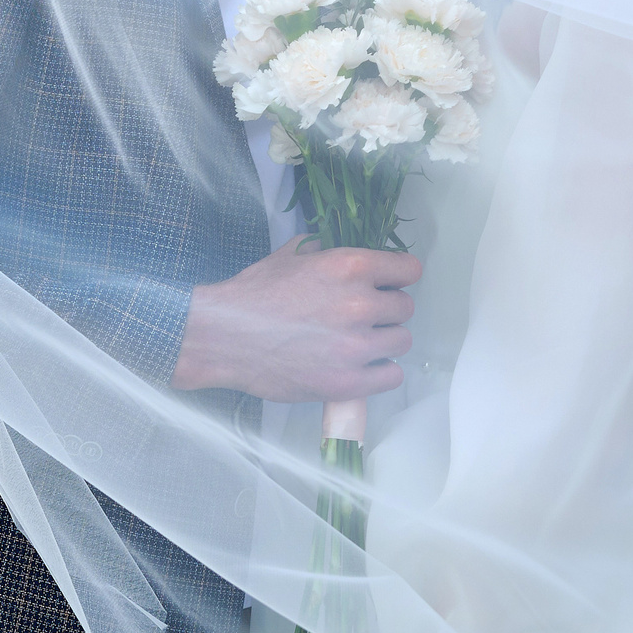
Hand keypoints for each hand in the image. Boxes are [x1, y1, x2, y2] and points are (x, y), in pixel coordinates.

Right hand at [172, 239, 421, 401]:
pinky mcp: (348, 383)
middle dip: (386, 308)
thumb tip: (348, 250)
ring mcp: (356, 347)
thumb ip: (327, 249)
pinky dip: (379, 370)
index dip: (398, 275)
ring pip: (401, 341)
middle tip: (363, 315)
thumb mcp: (291, 255)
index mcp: (349, 266)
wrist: (224, 337)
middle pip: (405, 307)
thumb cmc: (254, 293)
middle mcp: (360, 304)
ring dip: (383, 339)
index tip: (390, 283)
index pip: (408, 269)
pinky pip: (392, 375)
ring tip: (358, 341)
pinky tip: (360, 365)